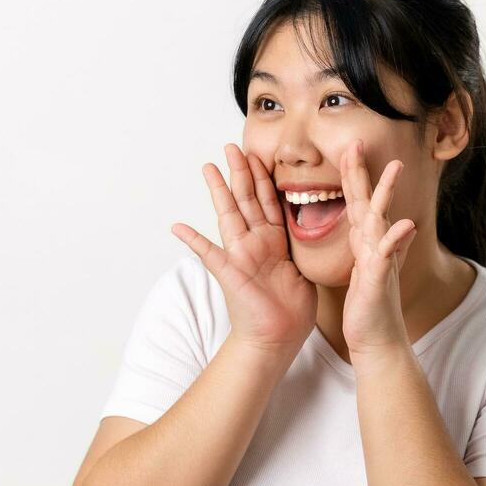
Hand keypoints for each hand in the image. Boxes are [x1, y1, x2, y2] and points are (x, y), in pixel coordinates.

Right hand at [172, 144, 316, 354]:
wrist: (278, 339)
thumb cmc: (290, 310)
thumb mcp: (301, 269)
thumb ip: (297, 247)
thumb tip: (308, 230)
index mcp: (273, 241)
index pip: (267, 201)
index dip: (262, 177)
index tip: (257, 153)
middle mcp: (254, 244)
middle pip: (246, 200)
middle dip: (239, 172)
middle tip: (231, 146)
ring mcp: (240, 256)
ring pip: (230, 215)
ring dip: (218, 191)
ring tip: (208, 167)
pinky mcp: (231, 273)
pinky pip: (209, 254)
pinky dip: (194, 241)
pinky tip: (178, 226)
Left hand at [339, 139, 418, 358]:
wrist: (377, 340)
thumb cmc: (369, 308)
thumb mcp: (369, 271)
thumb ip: (381, 247)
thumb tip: (400, 225)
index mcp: (365, 243)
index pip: (358, 203)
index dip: (352, 176)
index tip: (348, 148)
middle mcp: (374, 247)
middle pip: (368, 203)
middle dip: (364, 172)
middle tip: (359, 142)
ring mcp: (378, 261)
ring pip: (380, 222)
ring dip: (386, 196)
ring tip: (394, 169)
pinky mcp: (378, 280)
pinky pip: (386, 256)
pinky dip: (395, 240)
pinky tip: (406, 224)